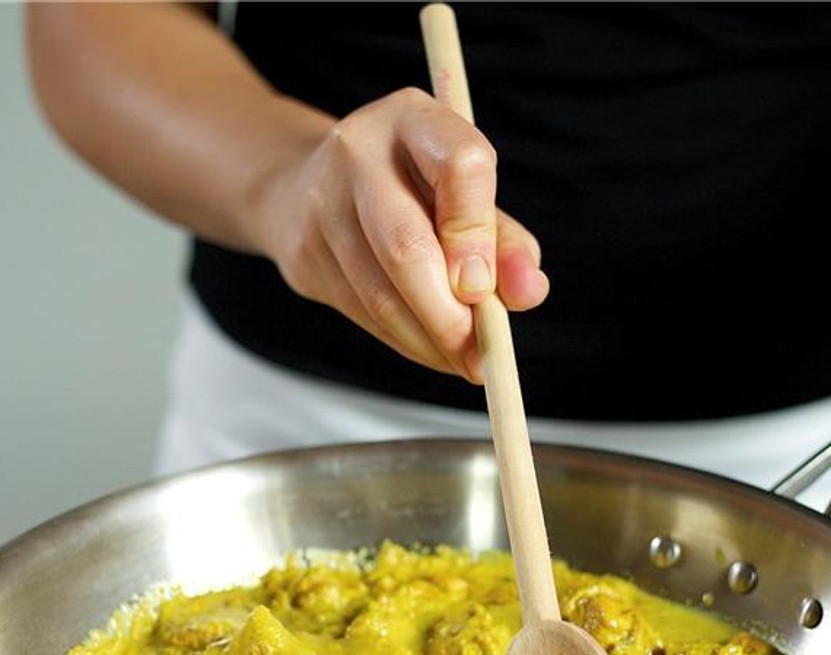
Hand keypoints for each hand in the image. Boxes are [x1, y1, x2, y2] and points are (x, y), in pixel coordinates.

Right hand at [252, 87, 548, 382]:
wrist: (301, 187)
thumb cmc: (406, 189)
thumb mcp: (464, 196)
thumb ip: (504, 242)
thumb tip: (528, 293)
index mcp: (413, 118)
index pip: (461, 167)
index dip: (478, 237)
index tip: (487, 291)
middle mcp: (359, 151)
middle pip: (406, 246)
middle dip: (449, 315)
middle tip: (479, 354)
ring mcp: (321, 203)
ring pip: (380, 294)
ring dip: (429, 341)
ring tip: (463, 360)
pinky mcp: (303, 253)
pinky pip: (362, 314)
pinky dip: (404, 342)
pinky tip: (431, 350)